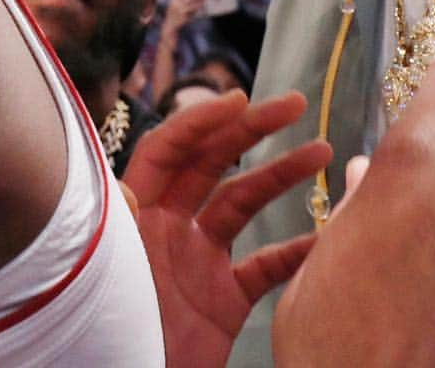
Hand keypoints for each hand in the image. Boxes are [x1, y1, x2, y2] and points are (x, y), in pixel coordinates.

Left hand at [123, 90, 330, 367]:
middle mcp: (168, 225)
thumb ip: (116, 230)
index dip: (201, 120)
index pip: (168, 148)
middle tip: (295, 102)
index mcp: (136, 213)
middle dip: (252, 128)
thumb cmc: (109, 334)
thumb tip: (123, 188)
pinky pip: (266, 267)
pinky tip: (328, 232)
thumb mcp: (106, 277)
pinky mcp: (223, 300)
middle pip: (212, 161)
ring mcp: (198, 260)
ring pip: (244, 202)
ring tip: (322, 148)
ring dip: (282, 175)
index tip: (240, 99)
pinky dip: (297, 251)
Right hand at [161, 0, 205, 40]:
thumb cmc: (174, 16)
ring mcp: (181, 11)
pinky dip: (198, 9)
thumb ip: (180, 1)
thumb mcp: (174, 7)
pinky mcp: (185, 17)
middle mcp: (177, 5)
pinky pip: (194, 12)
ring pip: (194, 5)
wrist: (169, 27)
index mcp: (173, 0)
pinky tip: (204, 8)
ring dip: (201, 2)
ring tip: (206, 0)